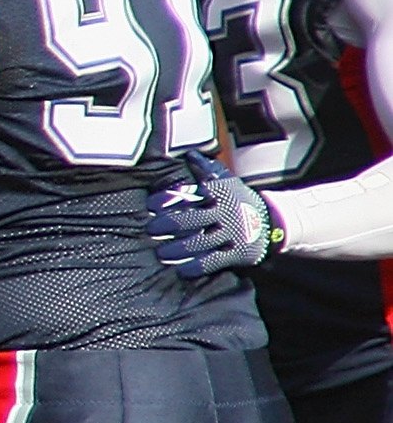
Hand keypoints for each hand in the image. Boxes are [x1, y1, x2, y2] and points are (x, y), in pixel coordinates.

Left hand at [148, 152, 280, 276]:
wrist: (272, 221)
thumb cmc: (237, 200)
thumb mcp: (225, 181)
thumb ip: (205, 169)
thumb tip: (189, 153)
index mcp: (218, 193)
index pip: (190, 193)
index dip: (167, 199)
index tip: (150, 205)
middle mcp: (224, 212)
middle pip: (190, 219)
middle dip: (167, 225)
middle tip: (150, 229)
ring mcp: (231, 233)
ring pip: (199, 242)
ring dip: (176, 249)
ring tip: (160, 253)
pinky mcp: (237, 252)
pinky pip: (213, 261)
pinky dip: (195, 266)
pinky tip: (180, 269)